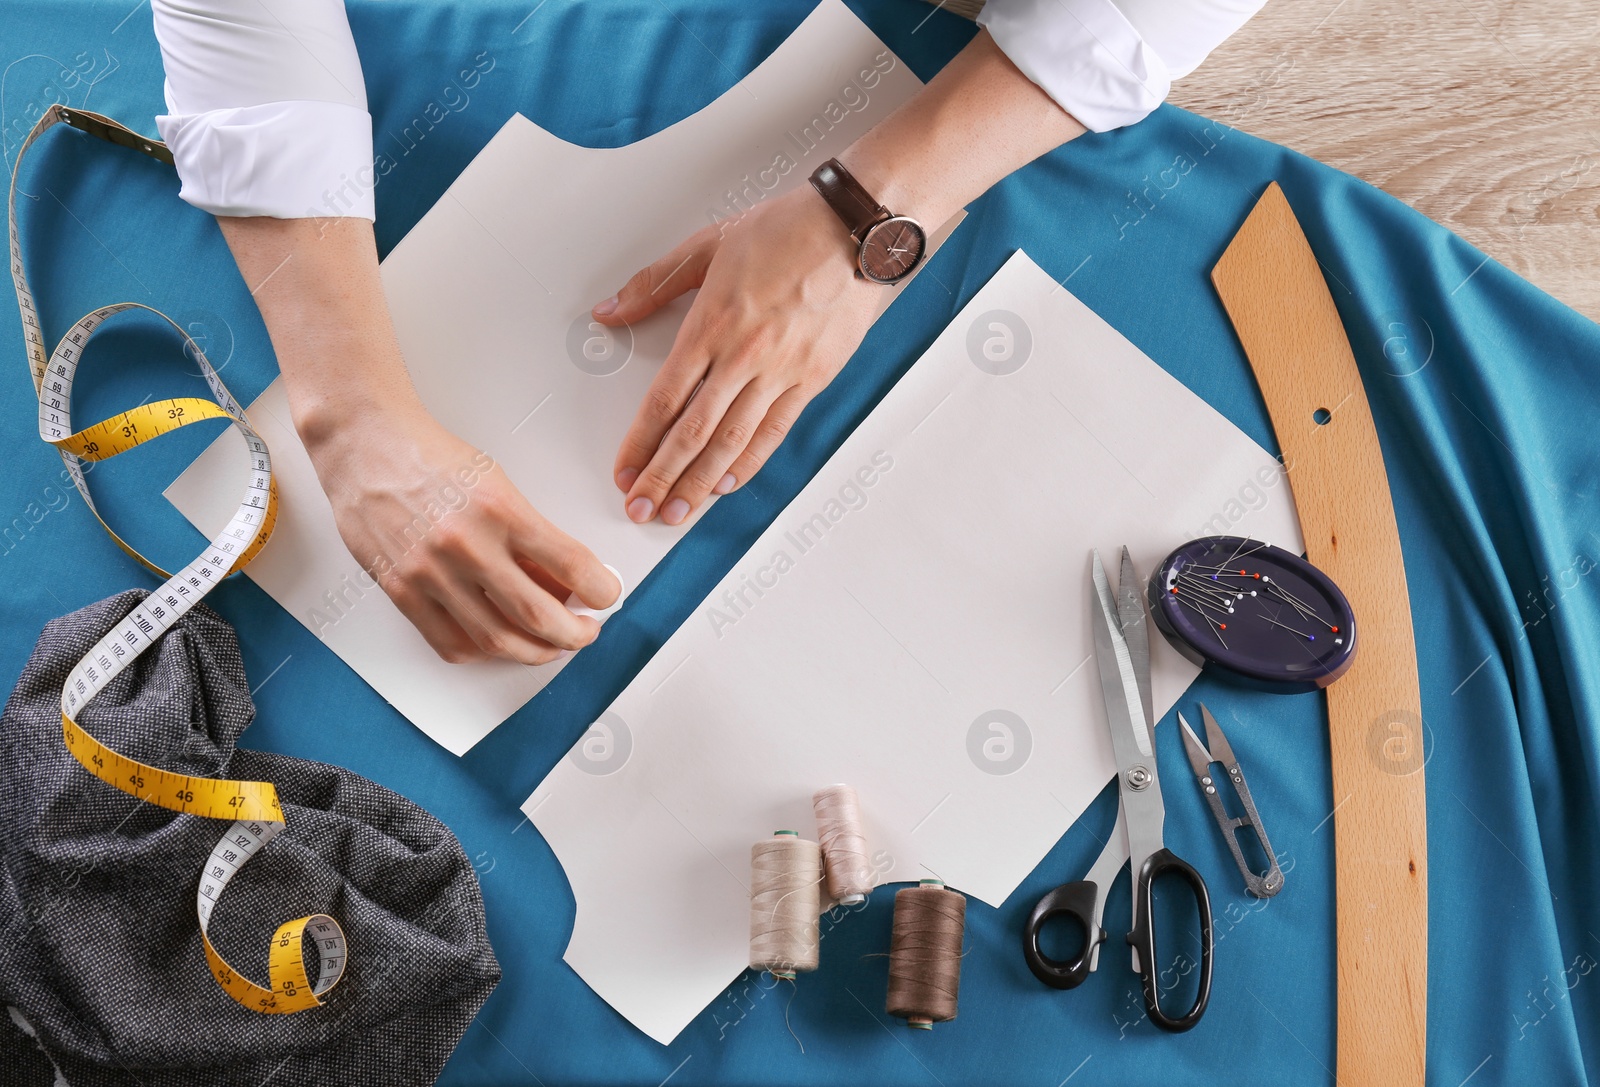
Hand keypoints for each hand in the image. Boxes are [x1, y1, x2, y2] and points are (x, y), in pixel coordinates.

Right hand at [305, 403, 620, 664]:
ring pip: (497, 640)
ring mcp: (430, 571)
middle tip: (586, 632)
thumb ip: (528, 535)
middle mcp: (466, 543)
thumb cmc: (431, 457)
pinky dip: (483, 653)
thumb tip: (562, 583)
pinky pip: (450, 643)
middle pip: (538, 615)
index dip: (601, 590)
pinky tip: (498, 643)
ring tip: (549, 645)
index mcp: (500, 509)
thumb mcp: (496, 483)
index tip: (607, 596)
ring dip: (535, 652)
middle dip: (575, 634)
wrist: (366, 442)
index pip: (571, 564)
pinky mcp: (400, 589)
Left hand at [591, 186, 880, 523]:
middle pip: (692, 433)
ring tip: (677, 512)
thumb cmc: (786, 231)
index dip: (640, 443)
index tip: (624, 470)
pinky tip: (727, 484)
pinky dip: (749, 463)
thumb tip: (611, 311)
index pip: (664, 399)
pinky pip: (774, 432)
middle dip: (662, 478)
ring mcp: (779, 373)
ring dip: (700, 483)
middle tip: (640, 509)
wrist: (852, 230)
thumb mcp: (706, 245)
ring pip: (731, 442)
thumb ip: (653, 284)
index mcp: (710, 325)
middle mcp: (742, 357)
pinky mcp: (811, 380)